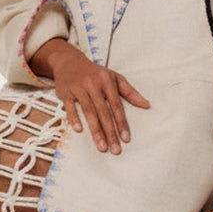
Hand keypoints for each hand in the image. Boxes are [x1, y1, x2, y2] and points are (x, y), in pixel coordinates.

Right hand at [38, 39, 150, 154]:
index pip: (116, 106)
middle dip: (110, 132)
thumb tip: (147, 105)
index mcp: (107, 81)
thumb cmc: (96, 73)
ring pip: (88, 112)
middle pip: (103, 112)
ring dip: (95, 131)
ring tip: (102, 147)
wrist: (69, 62)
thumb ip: (130, 92)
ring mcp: (78, 88)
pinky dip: (74, 118)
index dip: (122, 123)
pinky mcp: (65, 92)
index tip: (126, 139)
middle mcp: (93, 84)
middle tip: (115, 150)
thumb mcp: (114, 78)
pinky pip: (70, 107)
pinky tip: (79, 131)